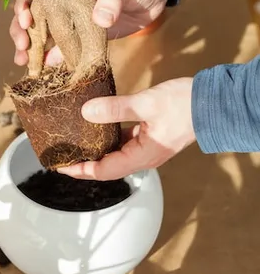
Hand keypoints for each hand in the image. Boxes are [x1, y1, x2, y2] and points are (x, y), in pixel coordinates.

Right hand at [10, 0, 175, 66]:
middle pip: (33, 12)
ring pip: (43, 31)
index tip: (24, 18)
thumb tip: (100, 19)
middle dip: (22, 29)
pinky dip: (51, 58)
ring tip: (23, 61)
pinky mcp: (82, 36)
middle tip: (22, 46)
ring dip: (31, 46)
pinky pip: (63, 47)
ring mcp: (71, 19)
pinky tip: (43, 69)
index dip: (24, 2)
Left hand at [58, 78, 195, 180]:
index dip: (81, 170)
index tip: (61, 166)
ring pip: (115, 155)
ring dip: (96, 152)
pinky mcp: (151, 137)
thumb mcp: (146, 104)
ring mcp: (148, 148)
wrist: (212, 102)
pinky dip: (109, 139)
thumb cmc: (184, 105)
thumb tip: (86, 112)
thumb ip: (115, 109)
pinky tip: (98, 126)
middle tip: (63, 156)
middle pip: (107, 167)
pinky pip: (125, 143)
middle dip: (84, 164)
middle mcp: (144, 157)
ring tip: (76, 143)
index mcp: (142, 156)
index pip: (104, 171)